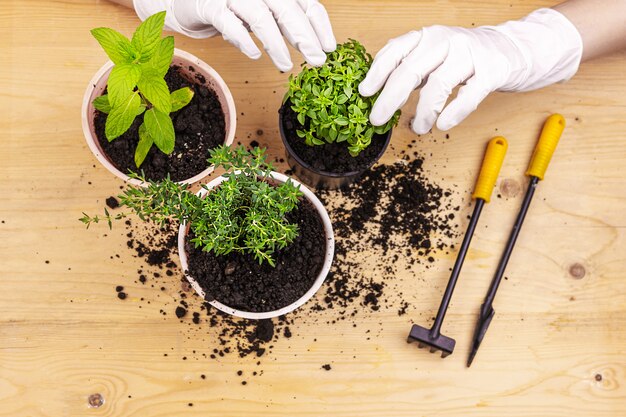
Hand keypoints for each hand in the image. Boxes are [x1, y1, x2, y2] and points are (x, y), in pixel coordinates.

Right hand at [133, 0, 335, 71]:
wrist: (188, 2)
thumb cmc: (231, 8)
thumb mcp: (263, 13)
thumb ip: (285, 24)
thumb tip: (314, 46)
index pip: (305, 0)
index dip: (319, 24)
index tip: (330, 48)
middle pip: (286, 7)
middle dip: (304, 35)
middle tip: (316, 59)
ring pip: (260, 16)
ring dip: (276, 44)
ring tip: (285, 66)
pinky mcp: (209, 5)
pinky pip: (229, 21)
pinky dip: (243, 39)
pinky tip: (255, 55)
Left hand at [359, 9, 582, 134]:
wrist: (513, 49)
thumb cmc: (466, 57)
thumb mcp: (433, 56)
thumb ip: (409, 68)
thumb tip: (376, 90)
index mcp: (427, 36)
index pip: (395, 51)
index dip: (377, 72)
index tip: (364, 93)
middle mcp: (445, 41)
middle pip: (410, 70)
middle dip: (390, 98)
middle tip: (377, 119)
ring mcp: (469, 54)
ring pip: (438, 85)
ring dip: (423, 112)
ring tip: (417, 128)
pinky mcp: (491, 71)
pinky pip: (468, 95)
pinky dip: (453, 112)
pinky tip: (442, 125)